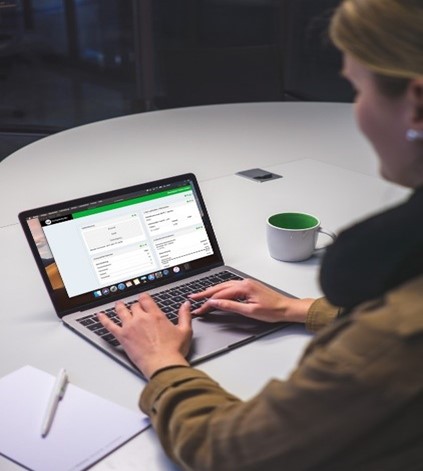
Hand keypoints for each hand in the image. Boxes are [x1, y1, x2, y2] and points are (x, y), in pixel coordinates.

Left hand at [98, 293, 191, 378]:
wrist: (163, 364)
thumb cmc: (174, 351)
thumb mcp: (185, 331)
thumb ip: (185, 315)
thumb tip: (186, 305)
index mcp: (156, 315)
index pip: (146, 300)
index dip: (144, 298)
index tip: (143, 298)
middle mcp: (141, 318)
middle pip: (134, 306)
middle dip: (135, 306)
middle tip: (134, 307)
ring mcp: (130, 327)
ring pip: (121, 311)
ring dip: (120, 307)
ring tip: (118, 305)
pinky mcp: (122, 337)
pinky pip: (109, 325)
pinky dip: (104, 319)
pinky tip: (100, 316)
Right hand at [189, 278, 313, 323]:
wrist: (287, 308)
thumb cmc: (272, 311)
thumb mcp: (249, 311)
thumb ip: (230, 306)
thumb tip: (216, 303)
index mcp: (243, 287)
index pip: (220, 295)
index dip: (207, 302)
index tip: (199, 308)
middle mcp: (244, 282)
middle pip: (219, 287)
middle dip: (205, 293)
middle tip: (193, 298)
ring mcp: (246, 283)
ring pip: (224, 286)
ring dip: (212, 291)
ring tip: (201, 295)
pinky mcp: (249, 286)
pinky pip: (230, 286)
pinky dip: (221, 290)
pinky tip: (217, 293)